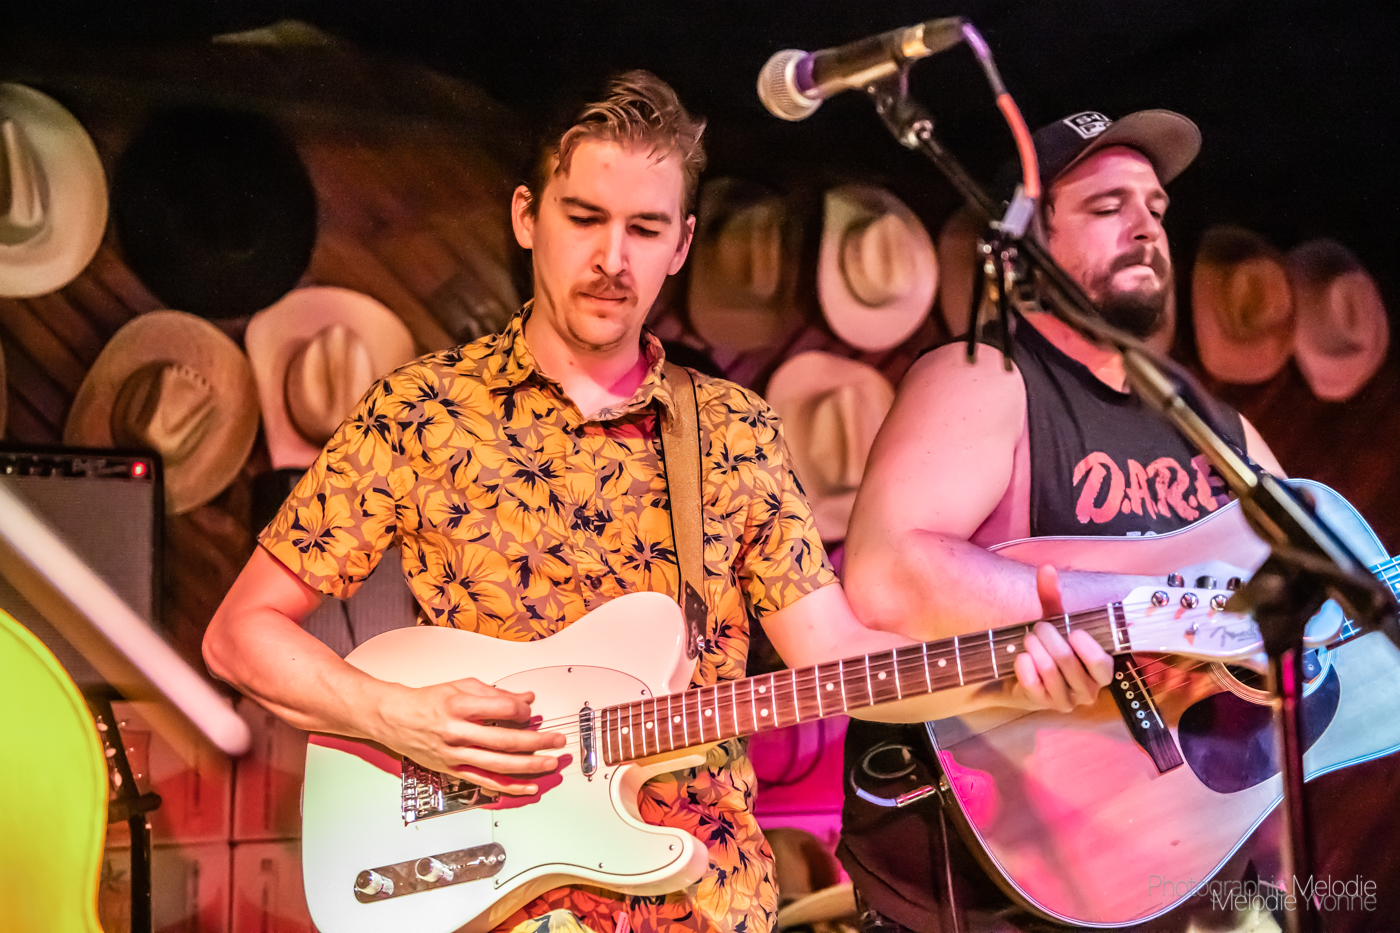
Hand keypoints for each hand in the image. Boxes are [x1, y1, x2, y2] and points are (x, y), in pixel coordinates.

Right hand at [373, 677, 565, 794]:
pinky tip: (528, 786)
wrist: (395, 718)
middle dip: (536, 741)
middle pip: (504, 740)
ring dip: (529, 765)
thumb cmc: (428, 701)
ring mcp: (455, 754)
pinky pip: (485, 781)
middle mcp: (456, 732)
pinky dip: (509, 786)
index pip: (501, 709)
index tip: (531, 711)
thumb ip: (496, 693)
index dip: (522, 711)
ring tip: (550, 762)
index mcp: (458, 706)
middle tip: (556, 740)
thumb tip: (526, 698)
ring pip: (498, 764)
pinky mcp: (453, 770)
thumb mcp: (461, 686)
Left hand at [1009, 565, 1113, 712]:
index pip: (1102, 666)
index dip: (1088, 649)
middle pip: (1069, 663)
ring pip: (1050, 672)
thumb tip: (1046, 568)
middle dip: (1050, 639)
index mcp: (1100, 671)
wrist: (1023, 674)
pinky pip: (1033, 685)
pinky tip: (1021, 658)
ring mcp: (1065, 701)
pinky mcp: (1043, 705)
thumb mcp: (1053, 621)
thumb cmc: (1049, 647)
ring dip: (1035, 650)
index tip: (1073, 631)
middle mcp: (1087, 690)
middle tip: (1038, 627)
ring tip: (1028, 639)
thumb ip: (1052, 597)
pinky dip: (1024, 667)